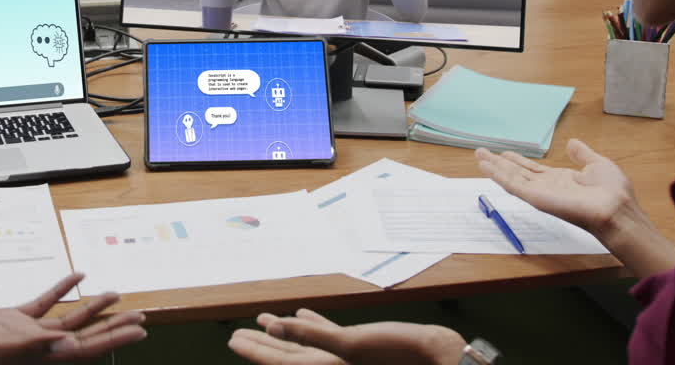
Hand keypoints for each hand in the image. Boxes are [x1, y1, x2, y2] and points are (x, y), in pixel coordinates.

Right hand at [0, 273, 145, 364]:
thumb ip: (32, 346)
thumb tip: (64, 343)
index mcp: (43, 358)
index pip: (88, 349)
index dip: (115, 339)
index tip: (139, 330)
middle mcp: (41, 347)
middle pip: (87, 335)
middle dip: (114, 325)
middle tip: (142, 315)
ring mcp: (28, 333)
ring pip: (69, 319)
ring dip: (93, 307)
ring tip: (117, 295)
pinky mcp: (14, 320)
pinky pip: (44, 303)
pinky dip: (61, 289)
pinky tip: (76, 276)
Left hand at [229, 309, 464, 364]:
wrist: (440, 359)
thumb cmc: (400, 355)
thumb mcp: (349, 345)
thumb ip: (311, 336)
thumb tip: (272, 328)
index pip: (281, 362)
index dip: (255, 351)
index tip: (234, 341)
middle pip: (287, 355)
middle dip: (263, 345)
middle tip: (238, 334)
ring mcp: (345, 358)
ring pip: (306, 346)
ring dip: (285, 333)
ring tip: (264, 320)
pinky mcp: (359, 348)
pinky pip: (329, 337)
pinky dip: (313, 325)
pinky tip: (302, 315)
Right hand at [475, 138, 636, 238]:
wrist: (615, 210)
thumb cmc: (612, 192)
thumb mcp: (597, 164)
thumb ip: (582, 155)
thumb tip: (572, 143)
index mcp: (560, 179)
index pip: (533, 169)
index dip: (518, 160)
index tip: (504, 153)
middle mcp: (547, 186)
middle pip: (517, 172)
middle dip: (499, 163)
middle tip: (482, 153)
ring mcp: (540, 193)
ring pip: (511, 177)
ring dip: (494, 167)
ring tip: (479, 156)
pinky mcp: (536, 198)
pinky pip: (513, 185)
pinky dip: (498, 176)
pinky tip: (486, 167)